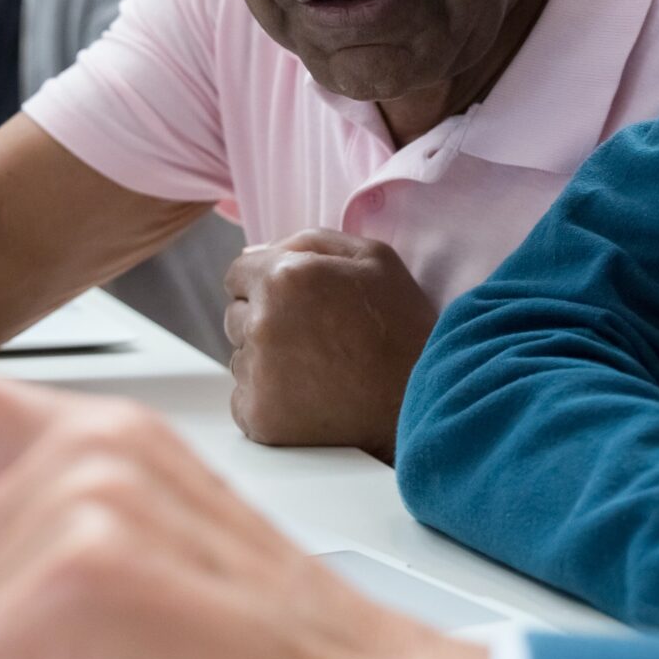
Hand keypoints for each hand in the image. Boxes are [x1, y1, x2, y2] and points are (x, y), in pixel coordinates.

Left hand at [222, 230, 437, 459]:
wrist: (422, 402)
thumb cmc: (402, 327)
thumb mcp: (373, 258)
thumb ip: (308, 241)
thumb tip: (255, 251)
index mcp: (284, 277)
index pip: (237, 273)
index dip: (269, 284)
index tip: (298, 304)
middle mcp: (262, 323)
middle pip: (235, 316)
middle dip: (266, 321)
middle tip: (316, 338)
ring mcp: (257, 374)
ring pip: (241, 358)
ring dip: (268, 360)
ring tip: (319, 369)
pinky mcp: (258, 416)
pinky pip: (244, 398)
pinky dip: (269, 398)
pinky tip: (310, 397)